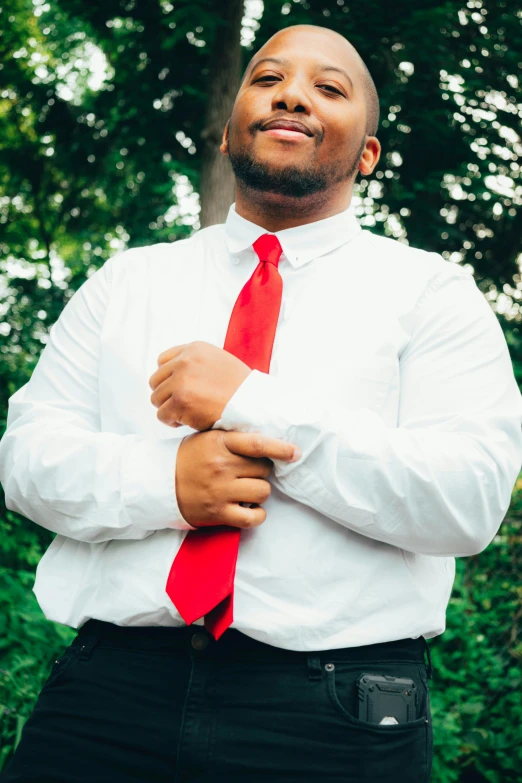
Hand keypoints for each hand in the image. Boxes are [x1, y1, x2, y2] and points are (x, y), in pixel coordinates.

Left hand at [149, 341, 251, 430]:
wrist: (254, 405)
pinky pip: (162, 415)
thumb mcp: (219, 361)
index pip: (163, 361)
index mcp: (194, 349)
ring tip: (187, 413)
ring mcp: (182, 381)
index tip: (180, 390)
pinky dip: (172, 422)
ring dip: (169, 409)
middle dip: (167, 394)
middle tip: (183, 405)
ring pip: (156, 398)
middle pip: (155, 380)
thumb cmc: (240, 389)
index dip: (169, 378)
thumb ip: (196, 362)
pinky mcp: (180, 401)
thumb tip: (172, 372)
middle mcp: (185, 361)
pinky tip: (188, 422)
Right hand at [175, 429, 300, 528]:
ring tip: (246, 490)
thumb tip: (269, 441)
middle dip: (261, 471)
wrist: (159, 484)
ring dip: (259, 492)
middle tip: (248, 472)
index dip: (281, 448)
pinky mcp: (218, 513)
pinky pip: (253, 518)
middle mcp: (221, 466)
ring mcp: (220, 491)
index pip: (258, 444)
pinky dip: (257, 515)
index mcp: (220, 443)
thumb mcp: (208, 439)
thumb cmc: (188, 458)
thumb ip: (234, 438)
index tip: (295, 453)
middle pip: (264, 469)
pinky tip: (249, 509)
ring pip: (262, 491)